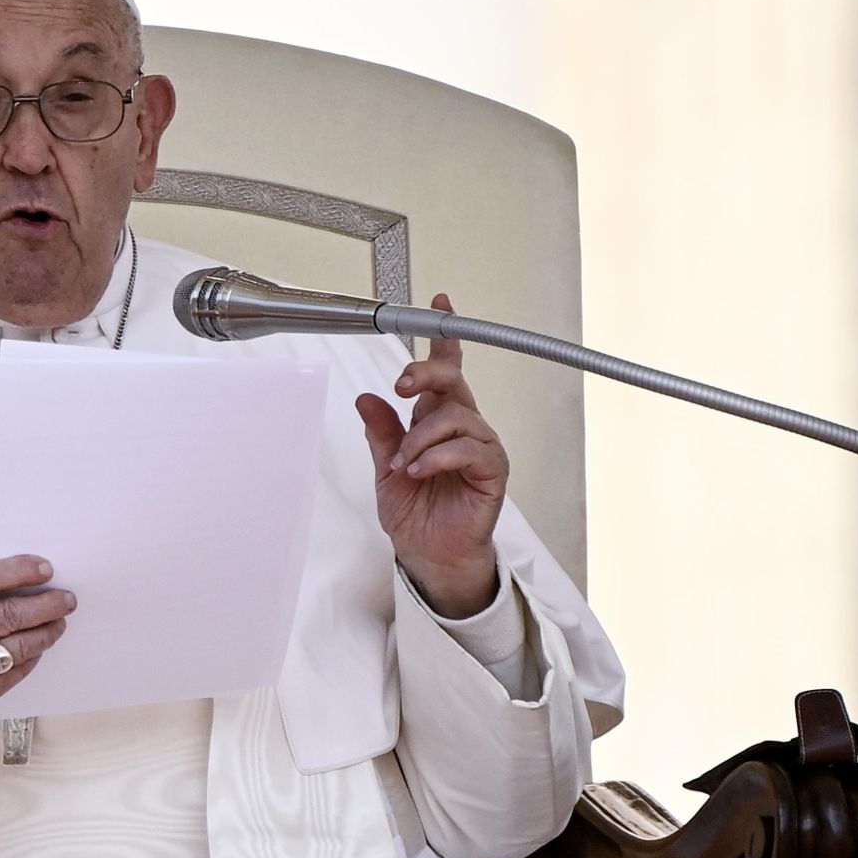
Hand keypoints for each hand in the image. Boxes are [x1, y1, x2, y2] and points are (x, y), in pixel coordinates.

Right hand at [0, 555, 74, 749]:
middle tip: (66, 598)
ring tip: (59, 621)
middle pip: (8, 615)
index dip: (20, 571)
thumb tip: (20, 582)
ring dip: (46, 632)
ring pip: (18, 647)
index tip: (45, 569)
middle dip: (46, 604)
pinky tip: (37, 647)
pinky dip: (30, 658)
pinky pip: (13, 674)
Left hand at [354, 294, 507, 618]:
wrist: (429, 554)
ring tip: (403, 463)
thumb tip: (365, 398)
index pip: (445, 371)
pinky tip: (419, 470)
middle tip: (402, 384)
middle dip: (427, 373)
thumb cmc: (416, 513)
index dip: (442, 339)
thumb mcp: (386, 468)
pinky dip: (439, 456)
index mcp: (436, 420)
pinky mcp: (491, 472)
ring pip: (457, 416)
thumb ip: (380, 432)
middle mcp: (462, 428)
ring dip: (422, 437)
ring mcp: (480, 448)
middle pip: (454, 381)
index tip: (439, 303)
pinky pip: (470, 449)